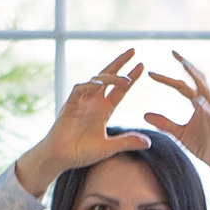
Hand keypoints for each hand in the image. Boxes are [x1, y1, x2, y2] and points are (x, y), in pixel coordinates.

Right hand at [15, 48, 149, 196]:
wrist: (60, 158)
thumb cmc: (81, 152)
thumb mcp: (108, 147)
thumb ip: (127, 142)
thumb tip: (149, 143)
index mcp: (104, 109)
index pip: (120, 90)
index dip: (131, 77)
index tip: (142, 65)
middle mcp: (93, 102)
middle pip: (108, 77)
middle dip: (120, 63)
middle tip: (133, 51)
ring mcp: (81, 102)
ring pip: (95, 81)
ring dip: (109, 77)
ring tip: (124, 79)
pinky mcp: (69, 105)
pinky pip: (79, 90)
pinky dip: (88, 86)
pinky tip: (99, 85)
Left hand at [142, 51, 209, 190]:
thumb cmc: (203, 146)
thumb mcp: (179, 133)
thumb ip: (164, 123)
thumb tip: (145, 115)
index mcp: (199, 103)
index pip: (182, 85)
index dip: (167, 78)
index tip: (151, 73)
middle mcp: (208, 103)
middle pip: (197, 78)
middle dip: (186, 64)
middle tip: (174, 52)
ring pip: (205, 89)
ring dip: (196, 76)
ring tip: (186, 65)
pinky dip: (204, 105)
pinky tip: (197, 99)